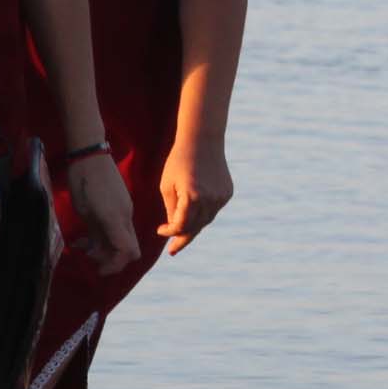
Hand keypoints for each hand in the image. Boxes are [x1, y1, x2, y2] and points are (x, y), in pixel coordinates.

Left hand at [64, 144, 141, 268]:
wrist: (90, 154)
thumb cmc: (84, 181)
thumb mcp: (85, 211)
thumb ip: (95, 234)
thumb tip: (98, 252)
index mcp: (116, 219)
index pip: (127, 252)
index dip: (115, 266)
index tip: (98, 269)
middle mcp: (124, 217)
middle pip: (128, 249)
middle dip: (110, 259)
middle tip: (88, 256)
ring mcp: (123, 210)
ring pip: (120, 239)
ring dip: (104, 248)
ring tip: (82, 246)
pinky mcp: (119, 205)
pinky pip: (115, 228)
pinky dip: (103, 237)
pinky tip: (83, 237)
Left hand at [156, 134, 234, 253]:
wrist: (203, 139)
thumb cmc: (179, 161)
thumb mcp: (167, 185)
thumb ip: (171, 209)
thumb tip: (175, 229)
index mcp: (192, 197)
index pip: (180, 226)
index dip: (169, 232)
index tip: (160, 231)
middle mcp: (209, 199)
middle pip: (194, 228)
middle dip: (182, 238)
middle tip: (174, 248)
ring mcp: (221, 197)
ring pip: (205, 221)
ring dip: (193, 226)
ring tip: (182, 231)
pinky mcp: (227, 193)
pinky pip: (213, 210)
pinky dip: (203, 213)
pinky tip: (195, 211)